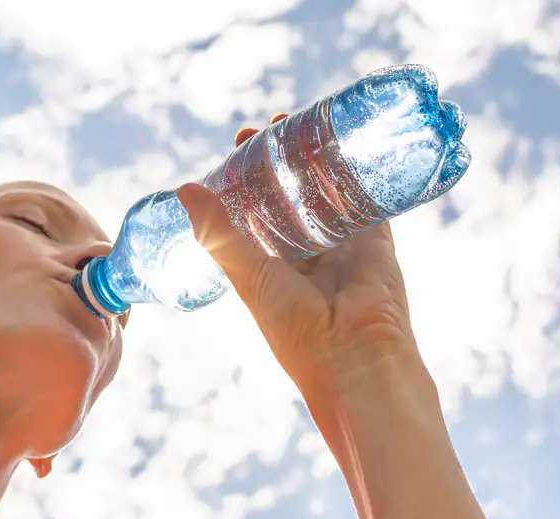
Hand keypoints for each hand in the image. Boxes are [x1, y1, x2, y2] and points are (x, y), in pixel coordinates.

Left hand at [177, 114, 423, 398]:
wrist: (354, 357)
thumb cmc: (295, 328)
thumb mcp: (249, 276)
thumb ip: (219, 233)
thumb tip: (184, 189)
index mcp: (270, 266)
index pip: (255, 210)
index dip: (247, 177)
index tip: (239, 143)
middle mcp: (305, 254)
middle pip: (292, 195)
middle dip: (284, 160)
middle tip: (275, 123)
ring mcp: (342, 245)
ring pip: (329, 192)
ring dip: (319, 160)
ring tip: (307, 121)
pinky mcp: (375, 241)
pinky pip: (368, 199)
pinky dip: (361, 173)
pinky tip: (351, 141)